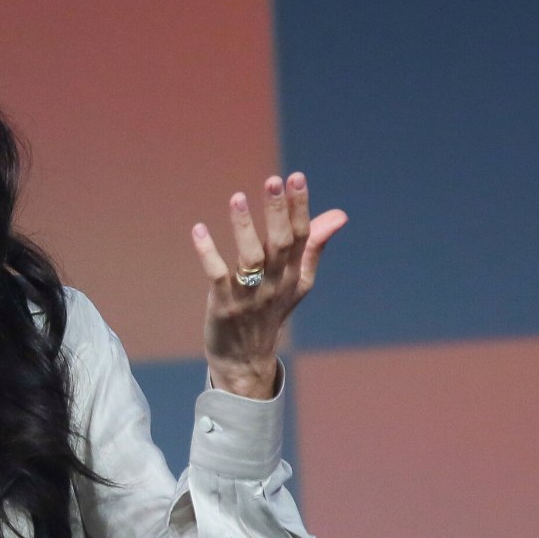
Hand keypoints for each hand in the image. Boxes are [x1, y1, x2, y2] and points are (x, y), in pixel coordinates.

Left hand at [191, 172, 346, 398]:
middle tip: (273, 181)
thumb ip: (314, 246)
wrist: (246, 360)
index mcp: (294, 275)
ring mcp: (249, 295)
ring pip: (250, 258)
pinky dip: (208, 253)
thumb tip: (339, 214)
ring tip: (237, 198)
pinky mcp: (224, 304)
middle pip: (279, 243)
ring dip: (243, 228)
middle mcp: (275, 283)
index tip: (295, 177)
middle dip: (277, 211)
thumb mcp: (298, 281)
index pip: (301, 236)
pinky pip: (217, 275)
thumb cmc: (271, 312)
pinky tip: (199, 230)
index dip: (299, 207)